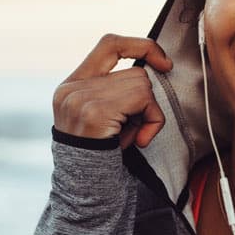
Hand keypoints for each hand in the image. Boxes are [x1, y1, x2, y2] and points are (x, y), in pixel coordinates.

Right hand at [53, 34, 171, 148]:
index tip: (163, 62)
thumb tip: (157, 67)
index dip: (139, 45)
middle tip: (133, 129)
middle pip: (134, 72)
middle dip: (144, 101)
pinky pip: (143, 100)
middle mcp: (72, 88)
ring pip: (142, 84)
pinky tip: (137, 141)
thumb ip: (115, 91)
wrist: (85, 189)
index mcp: (71, 85)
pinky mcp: (96, 110)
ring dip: (147, 113)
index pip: (109, 44)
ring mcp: (81, 98)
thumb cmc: (100, 156)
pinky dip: (151, 121)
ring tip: (131, 136)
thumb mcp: (102, 117)